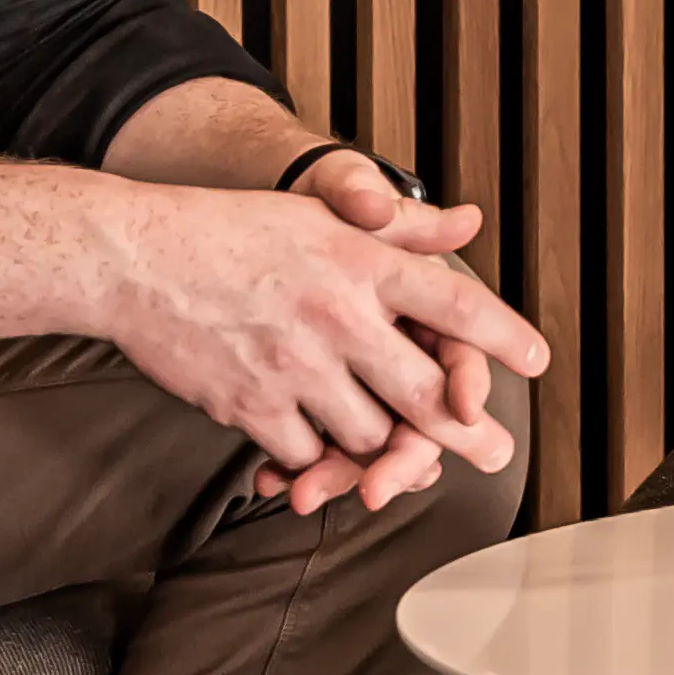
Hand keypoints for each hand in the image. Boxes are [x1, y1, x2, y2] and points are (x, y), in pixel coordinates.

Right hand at [257, 150, 527, 512]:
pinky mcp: (250, 405)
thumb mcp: (322, 213)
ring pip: (368, 436)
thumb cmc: (232, 231)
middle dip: (468, 435)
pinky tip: (314, 458)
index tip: (537, 361)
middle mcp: (339, 315)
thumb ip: (402, 227)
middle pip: (425, 395)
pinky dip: (313, 460)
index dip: (504, 338)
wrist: (135, 257)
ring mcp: (295, 365)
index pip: (456, 307)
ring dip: (381, 450)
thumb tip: (470, 221)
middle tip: (495, 454)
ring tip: (393, 457)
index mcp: (363, 263)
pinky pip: (304, 453)